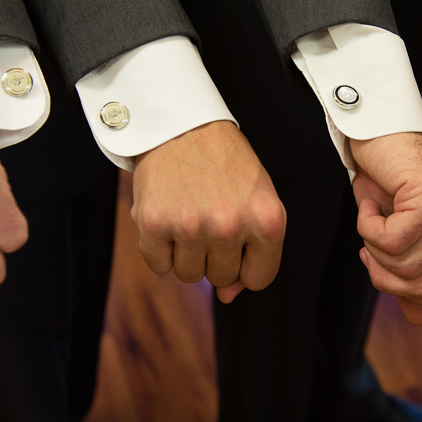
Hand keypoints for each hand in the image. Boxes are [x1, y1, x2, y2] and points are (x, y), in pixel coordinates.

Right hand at [131, 121, 285, 302]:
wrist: (183, 125)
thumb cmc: (226, 165)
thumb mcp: (257, 200)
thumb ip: (254, 251)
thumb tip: (229, 297)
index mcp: (268, 220)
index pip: (259, 279)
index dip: (246, 264)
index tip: (238, 239)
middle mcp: (230, 226)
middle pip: (221, 278)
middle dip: (215, 254)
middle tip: (210, 214)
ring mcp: (190, 226)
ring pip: (188, 274)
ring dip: (186, 251)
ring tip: (189, 211)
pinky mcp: (154, 224)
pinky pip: (158, 265)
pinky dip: (160, 247)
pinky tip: (168, 214)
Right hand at [350, 132, 421, 324]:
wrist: (378, 133)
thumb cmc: (387, 182)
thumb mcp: (397, 236)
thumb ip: (410, 277)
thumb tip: (420, 320)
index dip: (407, 290)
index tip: (382, 261)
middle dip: (384, 273)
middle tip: (370, 244)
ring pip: (404, 265)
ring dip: (373, 246)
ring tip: (371, 218)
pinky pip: (390, 240)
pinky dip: (367, 226)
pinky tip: (369, 204)